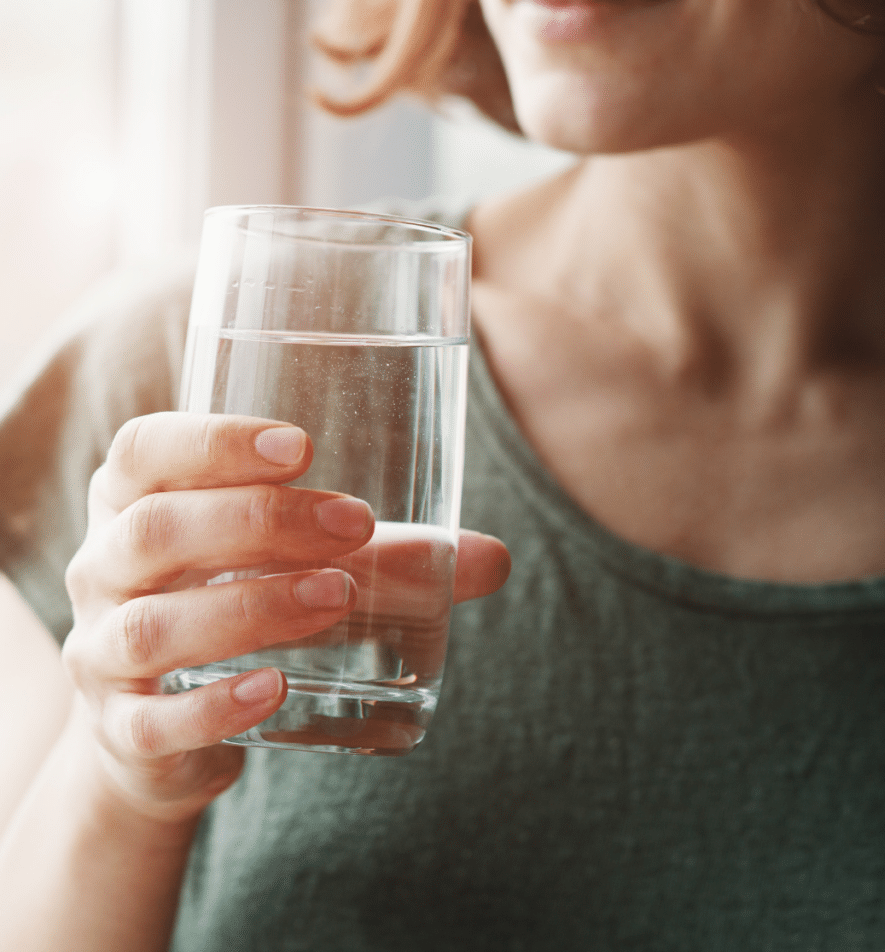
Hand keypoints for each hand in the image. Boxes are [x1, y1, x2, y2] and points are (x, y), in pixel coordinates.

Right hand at [61, 413, 509, 825]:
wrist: (164, 728)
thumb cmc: (237, 605)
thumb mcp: (296, 564)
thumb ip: (389, 556)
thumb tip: (494, 559)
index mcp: (135, 503)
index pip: (146, 450)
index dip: (213, 440)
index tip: (302, 446)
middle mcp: (103, 570)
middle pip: (154, 530)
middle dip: (258, 521)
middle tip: (352, 523)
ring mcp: (102, 654)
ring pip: (154, 625)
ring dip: (250, 607)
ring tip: (336, 596)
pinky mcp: (123, 731)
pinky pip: (152, 721)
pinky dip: (214, 706)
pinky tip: (274, 691)